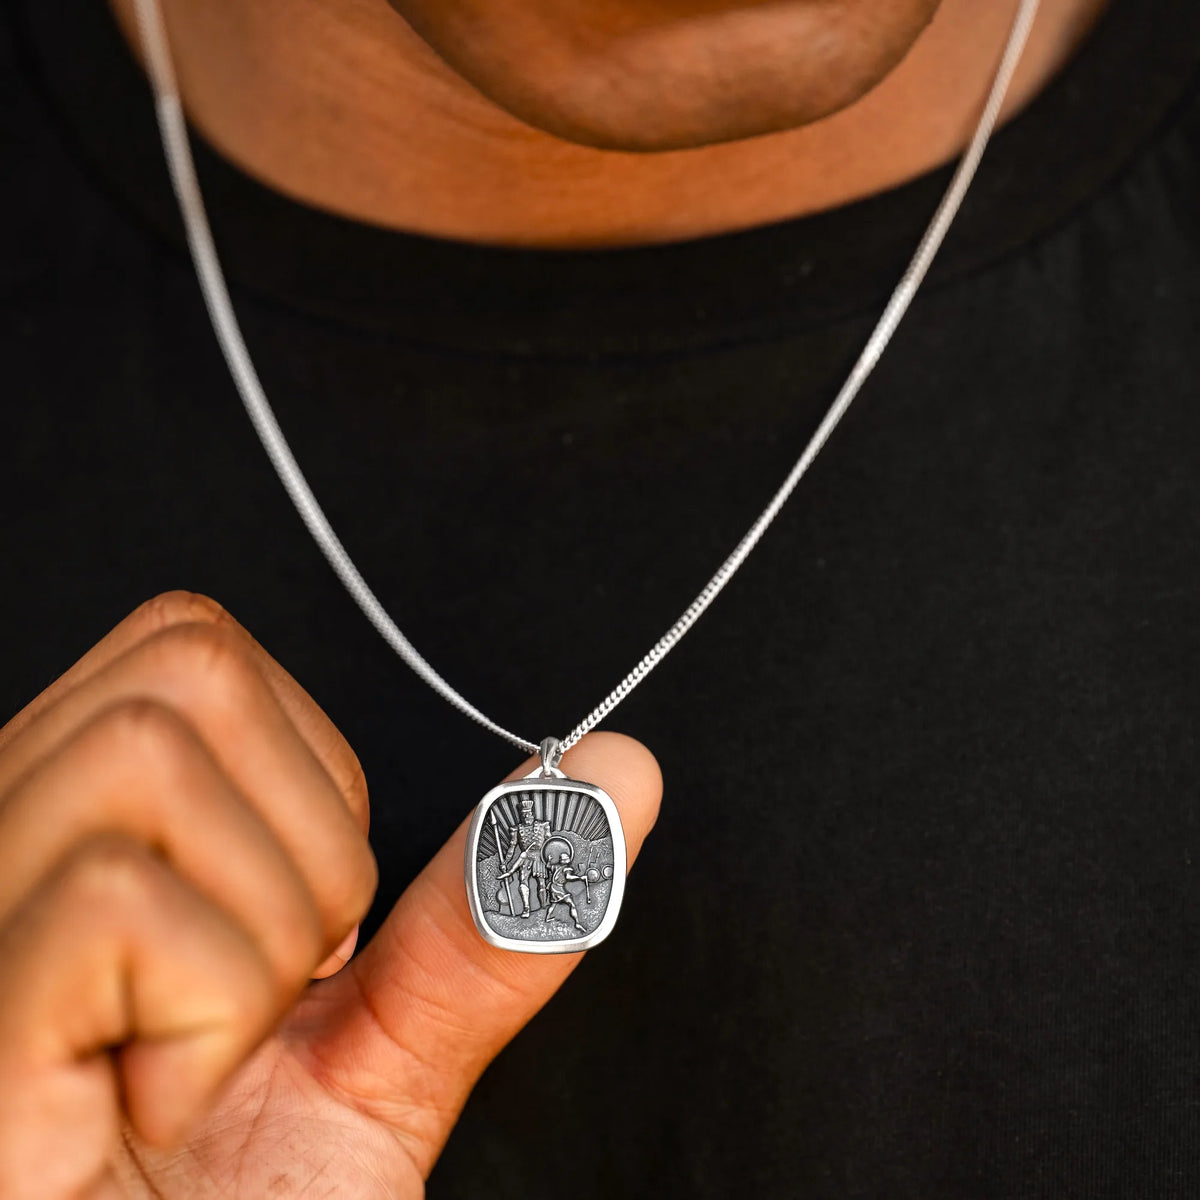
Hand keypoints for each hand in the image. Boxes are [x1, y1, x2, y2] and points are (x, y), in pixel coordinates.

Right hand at [0, 593, 661, 1198]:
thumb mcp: (383, 1048)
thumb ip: (486, 903)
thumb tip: (622, 770)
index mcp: (77, 826)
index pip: (195, 647)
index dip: (305, 782)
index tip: (300, 933)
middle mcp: (1, 836)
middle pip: (187, 667)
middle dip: (302, 853)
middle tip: (255, 1003)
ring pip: (153, 753)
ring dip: (255, 938)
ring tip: (199, 1062)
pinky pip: (121, 900)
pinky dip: (203, 1018)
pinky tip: (144, 1108)